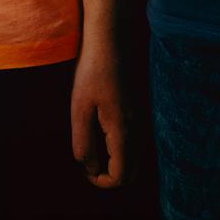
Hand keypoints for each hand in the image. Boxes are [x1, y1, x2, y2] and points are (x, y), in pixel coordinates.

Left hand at [70, 42, 126, 189]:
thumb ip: (84, 144)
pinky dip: (120, 147)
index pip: (122, 176)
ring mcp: (139, 116)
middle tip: (89, 162)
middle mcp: (137, 126)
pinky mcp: (137, 107)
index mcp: (123, 130)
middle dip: (111, 175)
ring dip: (115, 161)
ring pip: (134, 155)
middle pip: (133, 171)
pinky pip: (133, 140)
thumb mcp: (80, 109)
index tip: (84, 169)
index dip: (102, 182)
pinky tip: (101, 129)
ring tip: (93, 144)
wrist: (111, 38)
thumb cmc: (92, 71)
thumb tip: (89, 168)